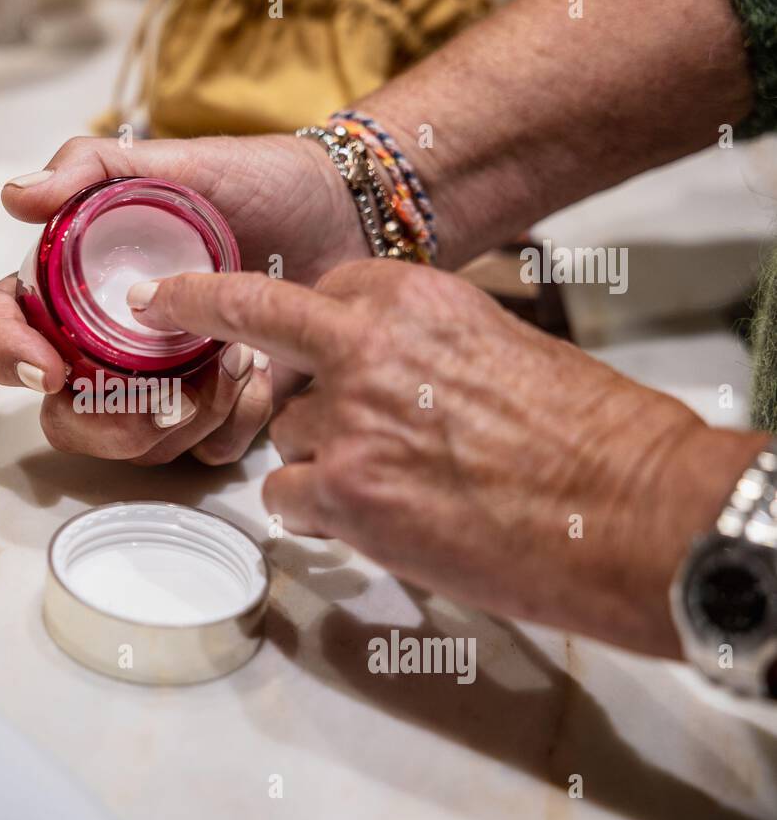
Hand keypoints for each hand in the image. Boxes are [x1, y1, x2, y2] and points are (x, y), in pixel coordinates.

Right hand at [0, 134, 362, 464]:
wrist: (345, 214)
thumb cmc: (255, 182)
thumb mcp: (170, 162)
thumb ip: (88, 166)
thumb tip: (15, 196)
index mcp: (78, 288)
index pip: (4, 331)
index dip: (8, 356)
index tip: (48, 369)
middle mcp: (109, 345)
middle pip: (63, 418)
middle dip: (102, 426)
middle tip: (157, 402)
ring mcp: (162, 384)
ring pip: (135, 445)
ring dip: (184, 415)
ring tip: (238, 357)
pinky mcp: (218, 412)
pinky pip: (203, 451)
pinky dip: (230, 422)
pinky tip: (262, 375)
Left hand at [127, 260, 766, 656]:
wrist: (632, 506)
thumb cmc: (585, 431)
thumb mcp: (493, 345)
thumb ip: (412, 348)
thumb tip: (362, 373)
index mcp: (405, 298)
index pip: (298, 297)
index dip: (264, 317)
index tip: (187, 297)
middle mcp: (363, 346)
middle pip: (272, 355)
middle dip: (245, 350)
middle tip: (188, 322)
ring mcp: (347, 421)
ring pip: (286, 437)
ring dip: (323, 463)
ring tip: (400, 487)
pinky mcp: (346, 493)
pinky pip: (286, 498)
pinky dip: (319, 516)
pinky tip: (375, 523)